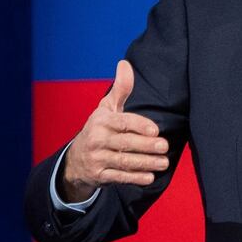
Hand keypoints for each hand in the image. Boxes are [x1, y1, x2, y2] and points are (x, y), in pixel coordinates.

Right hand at [60, 60, 169, 201]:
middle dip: (146, 146)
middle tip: (165, 147)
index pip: (122, 122)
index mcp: (101, 121)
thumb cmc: (99, 128)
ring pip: (124, 161)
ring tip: (163, 163)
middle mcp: (97, 139)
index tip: (155, 130)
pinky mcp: (99, 175)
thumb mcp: (106, 108)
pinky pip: (119, 177)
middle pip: (125, 143)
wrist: (76, 160)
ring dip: (145, 163)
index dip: (139, 126)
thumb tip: (125, 63)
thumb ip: (120, 89)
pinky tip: (149, 177)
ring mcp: (97, 158)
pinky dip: (134, 178)